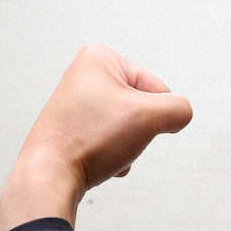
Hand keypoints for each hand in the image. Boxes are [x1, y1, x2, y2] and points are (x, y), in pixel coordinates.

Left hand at [0, 45, 192, 230]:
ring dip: (128, 145)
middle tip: (115, 138)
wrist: (50, 174)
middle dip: (139, 131)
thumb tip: (181, 115)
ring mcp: (79, 102)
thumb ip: (179, 109)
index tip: (128, 124)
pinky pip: (113, 140)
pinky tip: (97, 158)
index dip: (154, 114)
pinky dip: (113, 154)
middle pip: (143, 107)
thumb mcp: (148, 117)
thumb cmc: (89, 139)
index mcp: (101, 57)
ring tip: (103, 149)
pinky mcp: (76, 126)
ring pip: (129, 127)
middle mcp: (87, 74)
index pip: (159, 89)